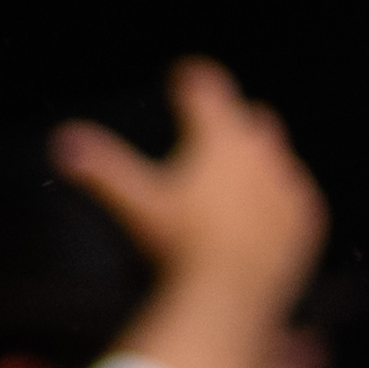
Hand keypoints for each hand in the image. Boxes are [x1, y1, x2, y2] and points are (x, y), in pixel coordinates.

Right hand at [52, 58, 325, 322]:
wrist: (236, 293)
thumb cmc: (181, 245)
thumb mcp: (137, 205)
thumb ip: (102, 171)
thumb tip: (62, 142)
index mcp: (220, 138)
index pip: (207, 90)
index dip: (193, 80)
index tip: (186, 74)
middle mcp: (261, 152)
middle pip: (251, 119)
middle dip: (233, 119)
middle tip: (217, 123)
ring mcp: (288, 183)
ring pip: (278, 155)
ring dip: (259, 159)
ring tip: (241, 170)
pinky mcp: (306, 216)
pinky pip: (295, 196)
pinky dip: (278, 197)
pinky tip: (265, 209)